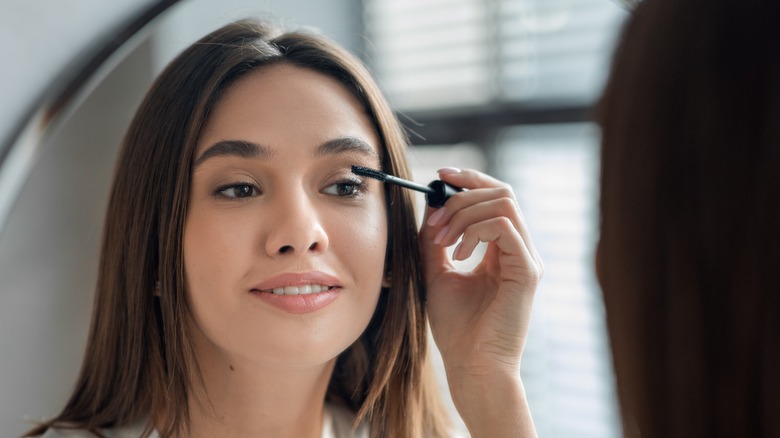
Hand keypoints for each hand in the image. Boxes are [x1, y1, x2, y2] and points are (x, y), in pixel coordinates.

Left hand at [419, 168, 541, 435]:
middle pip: (502, 192)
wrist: (471, 367)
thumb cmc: (457, 329)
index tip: (440, 176)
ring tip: (443, 239)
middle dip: (462, 195)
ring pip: (504, 203)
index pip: (495, 198)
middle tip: (435, 218)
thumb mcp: (437, 273)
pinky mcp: (527, 271)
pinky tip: (458, 255)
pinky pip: (504, 227)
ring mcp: (526, 259)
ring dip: (464, 213)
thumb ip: (435, 240)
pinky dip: (475, 231)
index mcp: (503, 251)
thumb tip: (430, 206)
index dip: (469, 180)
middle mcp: (519, 251)